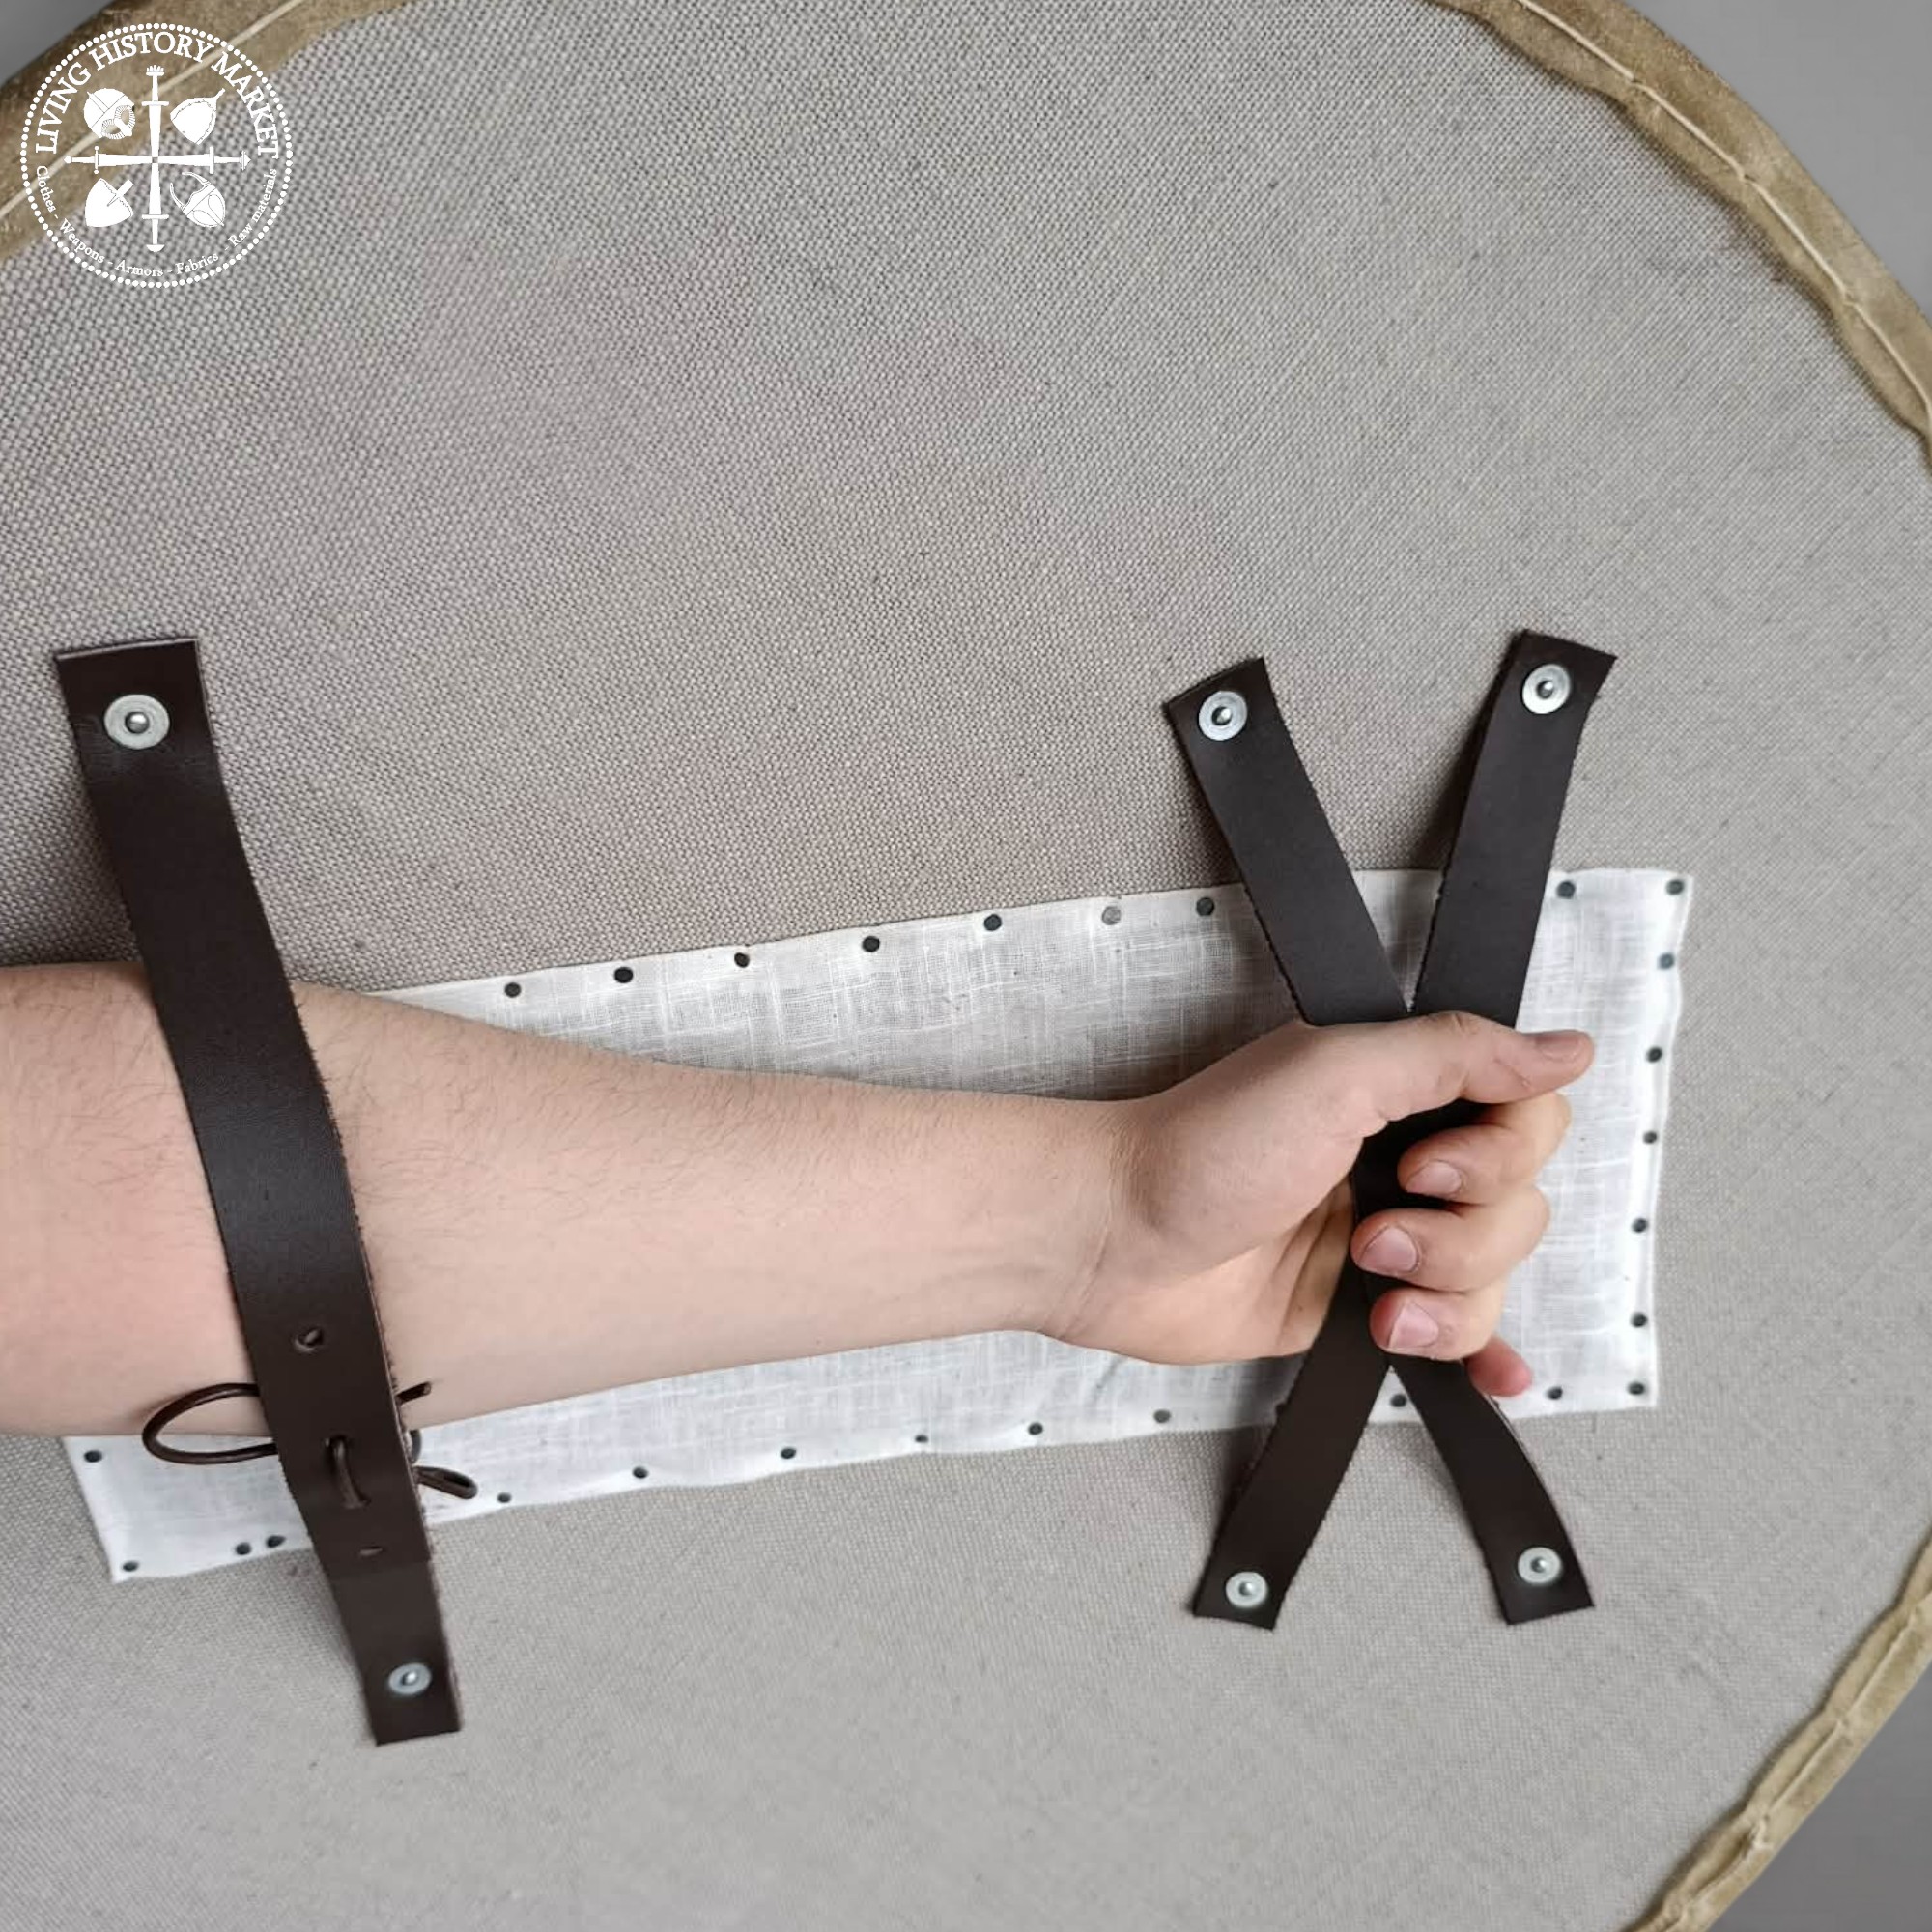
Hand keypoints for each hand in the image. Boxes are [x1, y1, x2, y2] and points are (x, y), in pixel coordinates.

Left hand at [1054, 1013, 1592, 1398]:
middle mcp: (1401, 1159)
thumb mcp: (1334, 1074)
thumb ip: (1455, 1055)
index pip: (1528, 1114)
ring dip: (1447, 1293)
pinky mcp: (1357, 1309)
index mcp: (1400, 1089)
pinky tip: (1498, 1376)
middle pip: (1521, 1204)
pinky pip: (1454, 1333)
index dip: (1500, 1151)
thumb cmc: (1201, 1148)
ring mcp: (1384, 1238)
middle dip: (1463, 1233)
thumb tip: (1569, 1047)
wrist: (1113, 1242)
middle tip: (1376, 1231)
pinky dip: (1480, 1352)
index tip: (1427, 1164)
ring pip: (1493, 1276)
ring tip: (1368, 1288)